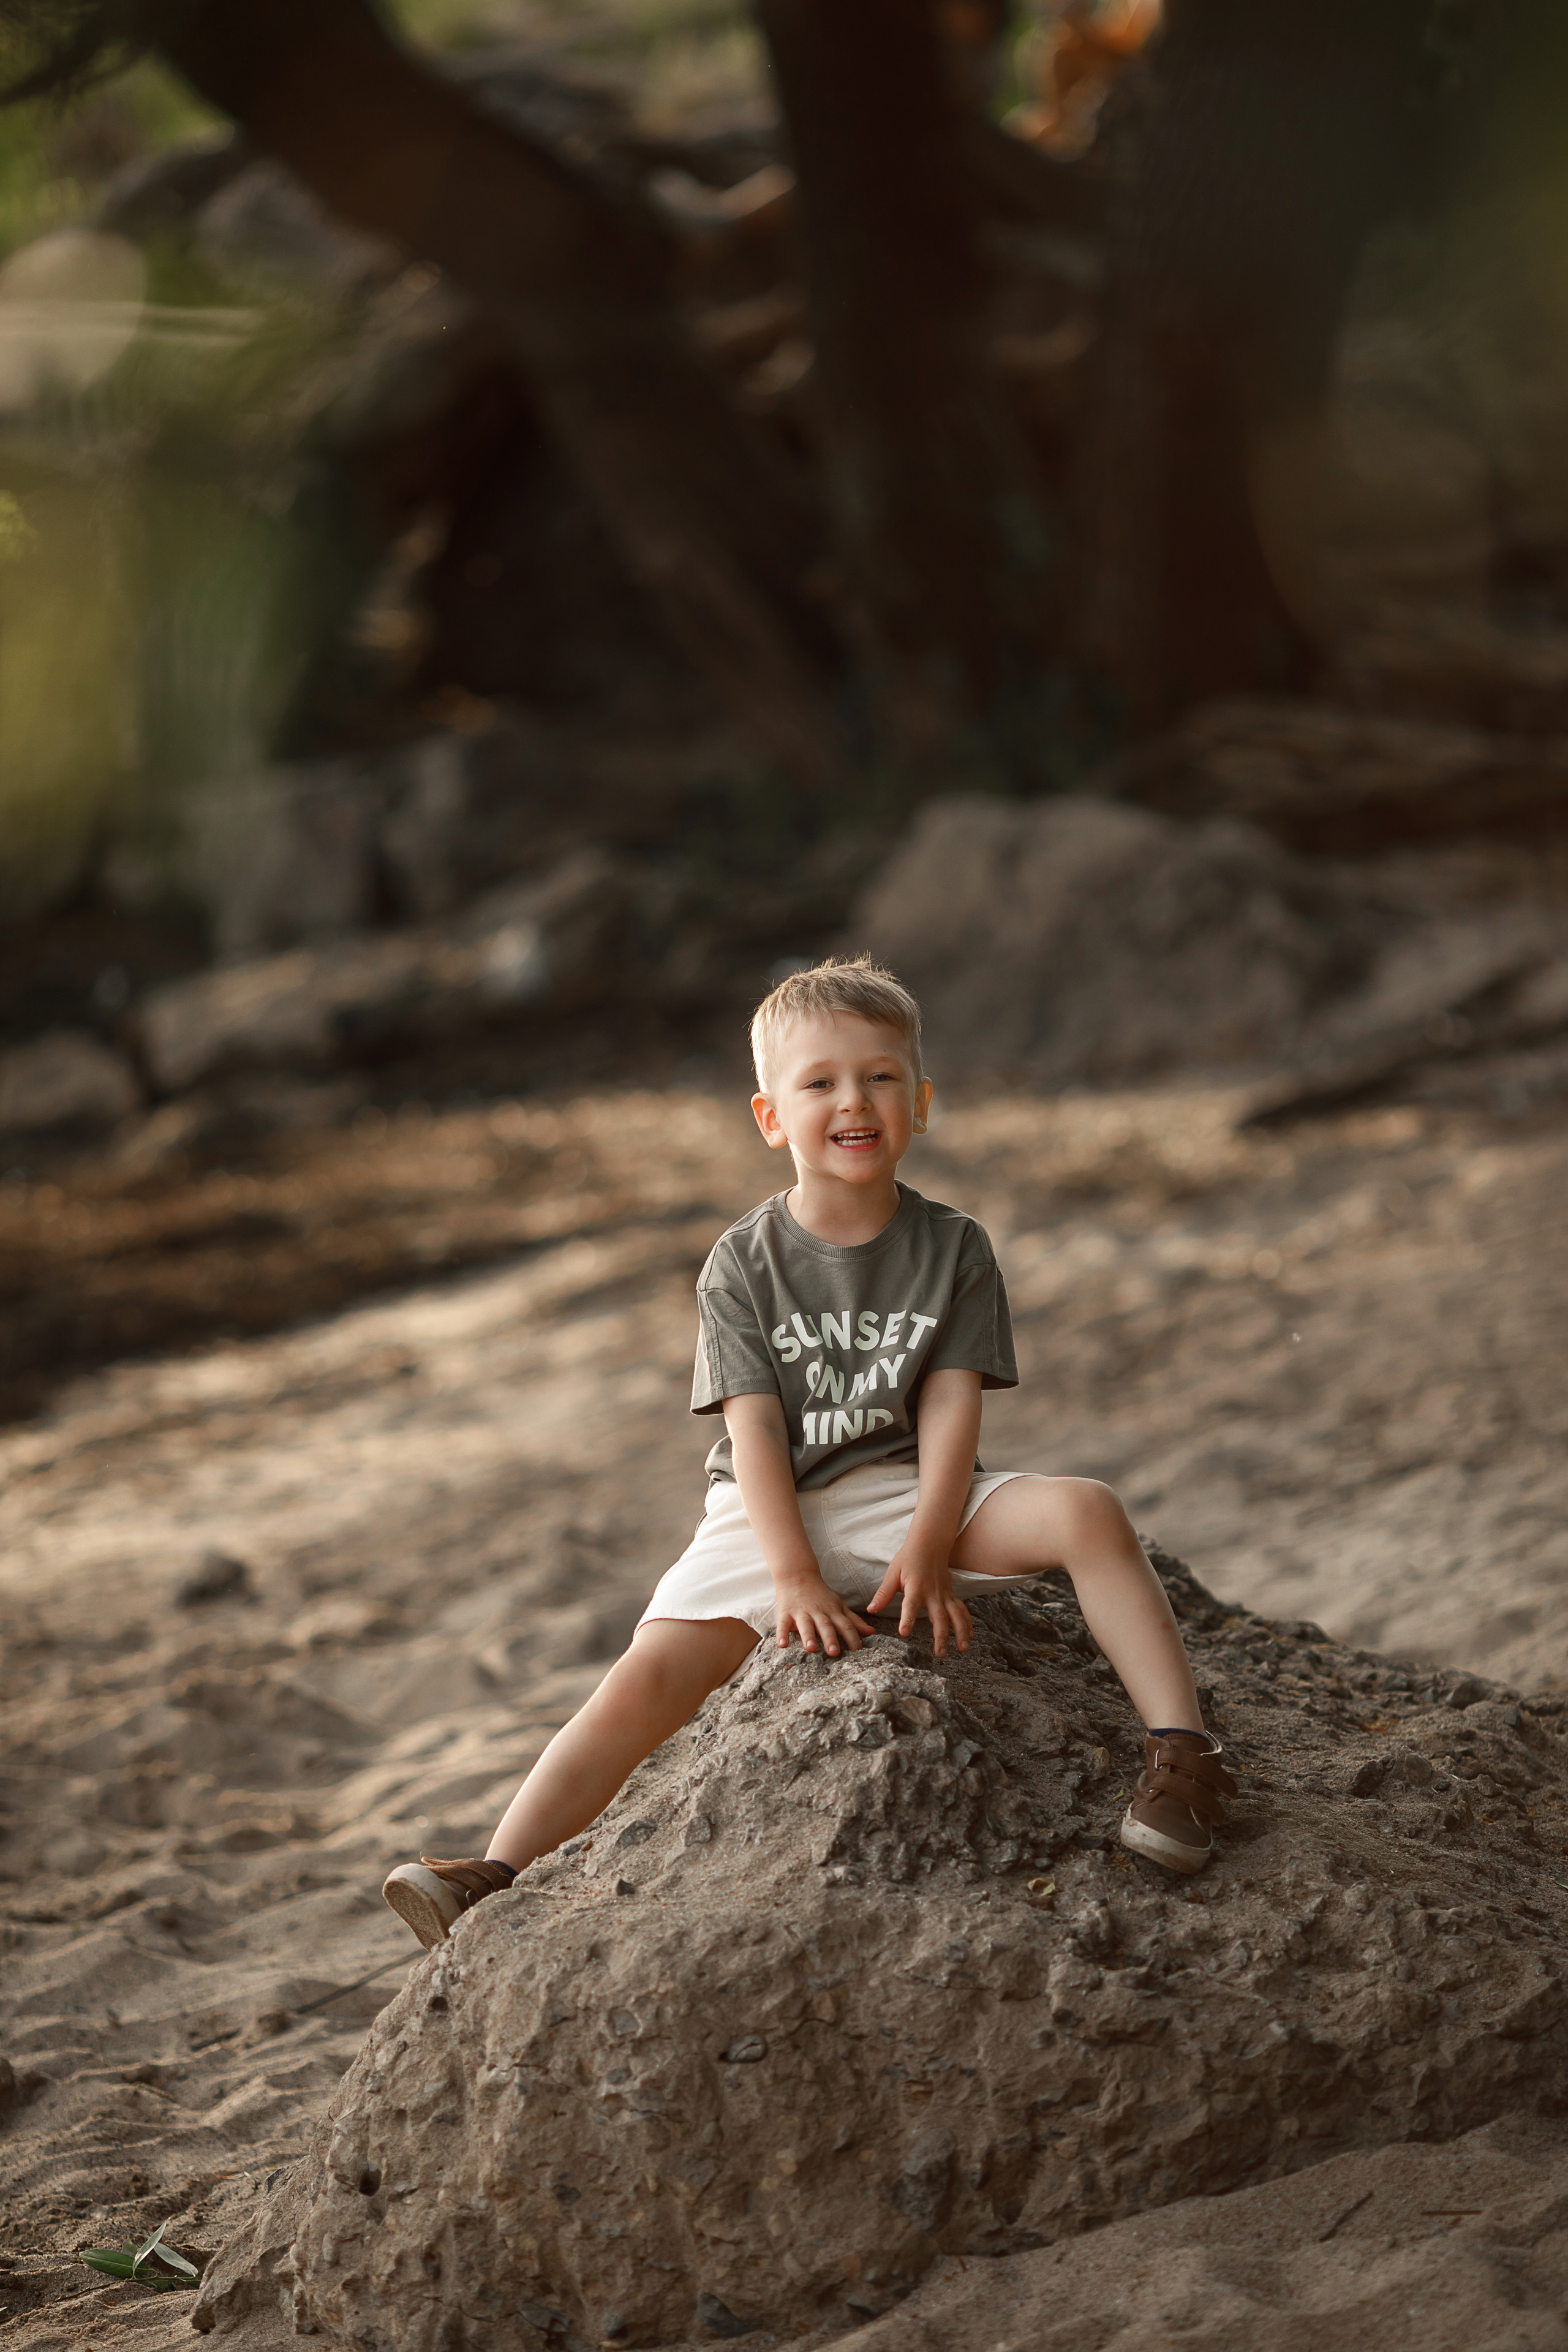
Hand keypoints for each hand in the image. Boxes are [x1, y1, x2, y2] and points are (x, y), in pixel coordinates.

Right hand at [773, 1573, 873, 1658]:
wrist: (797, 1574)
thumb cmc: (820, 1594)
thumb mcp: (839, 1605)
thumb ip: (854, 1621)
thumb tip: (871, 1632)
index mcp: (833, 1612)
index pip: (846, 1625)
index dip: (853, 1638)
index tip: (858, 1652)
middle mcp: (818, 1612)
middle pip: (826, 1625)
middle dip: (830, 1638)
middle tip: (834, 1652)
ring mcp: (801, 1612)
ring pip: (806, 1625)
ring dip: (808, 1636)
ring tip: (811, 1648)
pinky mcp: (785, 1612)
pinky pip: (783, 1624)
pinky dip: (782, 1633)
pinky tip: (782, 1645)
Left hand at [867, 1540, 971, 1657]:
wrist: (929, 1544)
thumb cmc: (908, 1559)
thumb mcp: (893, 1573)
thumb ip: (883, 1593)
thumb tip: (871, 1609)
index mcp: (916, 1588)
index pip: (910, 1605)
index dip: (907, 1619)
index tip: (904, 1633)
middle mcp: (933, 1593)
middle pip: (939, 1617)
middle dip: (941, 1636)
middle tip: (940, 1654)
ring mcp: (945, 1595)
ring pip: (956, 1615)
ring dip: (961, 1632)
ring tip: (962, 1649)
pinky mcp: (951, 1595)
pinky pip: (962, 1610)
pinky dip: (968, 1623)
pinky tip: (971, 1636)